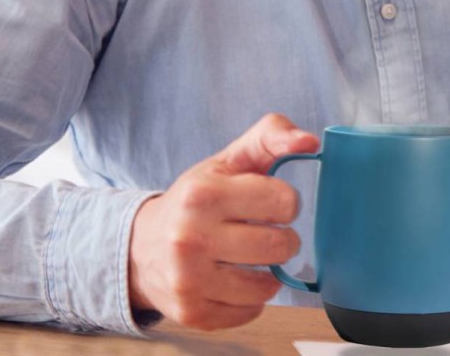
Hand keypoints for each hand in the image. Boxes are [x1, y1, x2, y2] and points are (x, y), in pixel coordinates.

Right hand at [127, 113, 319, 329]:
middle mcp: (191, 237)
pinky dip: (252, 298)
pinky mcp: (192, 312)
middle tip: (266, 233)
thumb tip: (310, 142)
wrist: (140, 247)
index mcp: (203, 193)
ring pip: (267, 284)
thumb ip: (272, 136)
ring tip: (252, 256)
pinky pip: (251, 311)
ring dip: (269, 271)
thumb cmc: (196, 199)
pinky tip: (236, 280)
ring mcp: (189, 279)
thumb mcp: (229, 159)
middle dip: (283, 239)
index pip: (283, 201)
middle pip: (278, 246)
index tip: (271, 204)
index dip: (285, 202)